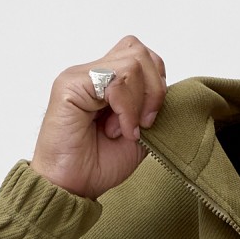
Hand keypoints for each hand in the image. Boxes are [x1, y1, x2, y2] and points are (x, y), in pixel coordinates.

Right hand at [30, 35, 166, 199]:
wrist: (72, 186)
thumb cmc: (98, 164)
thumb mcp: (140, 134)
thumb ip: (151, 108)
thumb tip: (169, 90)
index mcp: (108, 81)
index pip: (143, 57)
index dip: (157, 84)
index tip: (150, 120)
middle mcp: (93, 73)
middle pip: (139, 52)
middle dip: (154, 90)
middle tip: (145, 123)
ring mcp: (81, 76)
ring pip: (132, 63)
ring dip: (138, 102)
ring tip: (125, 130)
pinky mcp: (70, 84)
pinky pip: (113, 79)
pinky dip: (125, 107)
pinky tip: (117, 130)